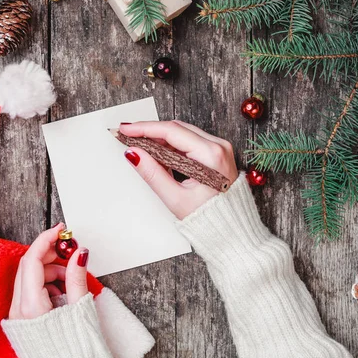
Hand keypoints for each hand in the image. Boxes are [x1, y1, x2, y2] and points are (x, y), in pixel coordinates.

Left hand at [8, 223, 89, 319]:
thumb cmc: (72, 349)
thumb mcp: (79, 309)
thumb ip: (77, 278)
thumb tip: (79, 254)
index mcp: (31, 306)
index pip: (32, 260)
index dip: (46, 239)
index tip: (60, 230)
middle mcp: (19, 309)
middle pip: (28, 265)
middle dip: (50, 254)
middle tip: (69, 251)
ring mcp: (18, 314)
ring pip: (29, 277)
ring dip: (51, 270)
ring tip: (70, 280)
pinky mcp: (21, 317)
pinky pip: (30, 290)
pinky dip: (47, 283)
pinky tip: (62, 291)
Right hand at [119, 121, 237, 218]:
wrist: (231, 229)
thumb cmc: (209, 218)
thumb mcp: (175, 198)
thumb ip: (152, 173)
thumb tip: (133, 154)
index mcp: (211, 155)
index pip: (172, 131)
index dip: (145, 128)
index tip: (126, 129)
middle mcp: (218, 146)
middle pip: (177, 128)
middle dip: (150, 131)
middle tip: (128, 136)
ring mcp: (220, 148)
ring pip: (183, 132)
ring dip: (160, 137)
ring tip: (140, 145)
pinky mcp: (217, 152)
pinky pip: (190, 141)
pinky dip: (172, 145)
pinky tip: (157, 152)